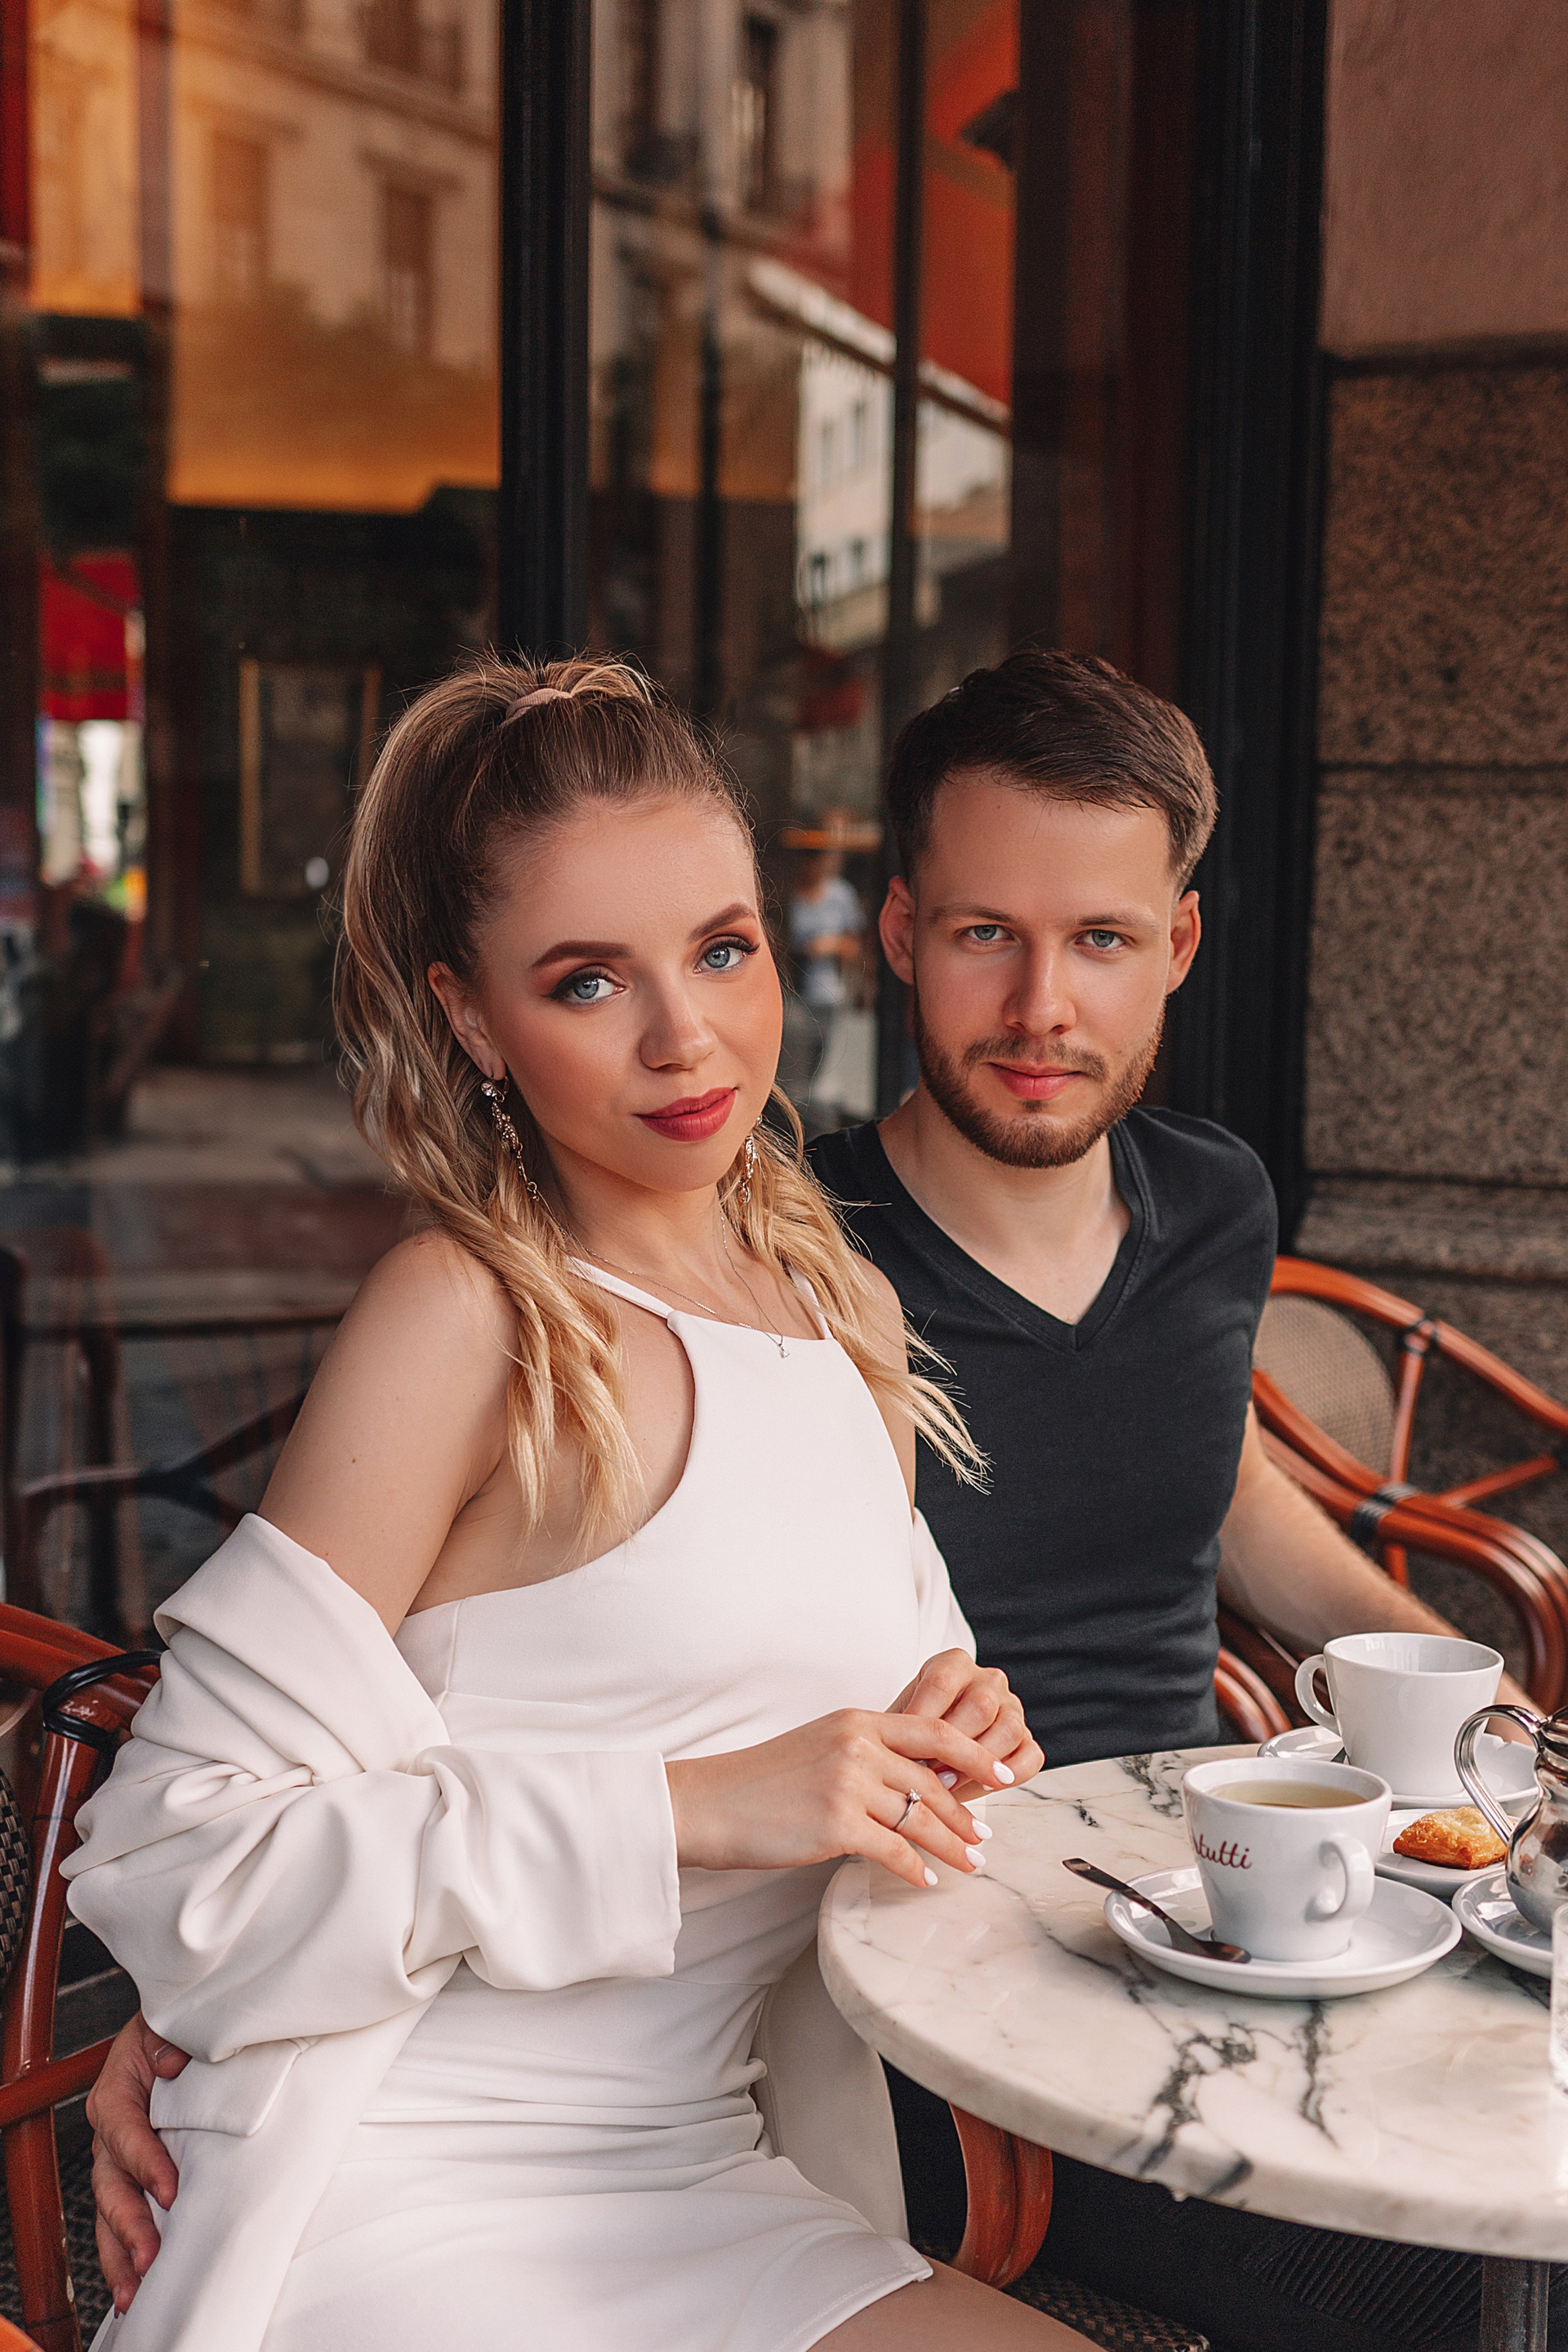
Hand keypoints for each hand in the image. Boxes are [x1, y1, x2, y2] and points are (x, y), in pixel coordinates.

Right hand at [87, 2012, 188, 2313]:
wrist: (181, 2030)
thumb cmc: (176, 2029)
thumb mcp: (171, 2022)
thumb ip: (169, 2039)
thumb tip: (171, 2062)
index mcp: (115, 2094)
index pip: (126, 2133)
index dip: (146, 2163)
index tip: (170, 2190)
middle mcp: (110, 2133)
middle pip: (111, 2184)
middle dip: (129, 2224)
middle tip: (150, 2255)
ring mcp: (118, 2160)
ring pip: (110, 2212)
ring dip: (122, 2252)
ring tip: (135, 2289)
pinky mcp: (134, 2178)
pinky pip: (123, 2219)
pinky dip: (127, 2254)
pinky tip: (138, 2286)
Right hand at [667, 1709, 1012, 1890]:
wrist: (711, 1802)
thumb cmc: (762, 1780)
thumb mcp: (819, 1745)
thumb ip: (865, 1752)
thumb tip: (910, 1779)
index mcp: (857, 1720)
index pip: (934, 1730)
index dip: (974, 1754)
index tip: (1002, 1772)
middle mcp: (857, 1745)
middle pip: (933, 1781)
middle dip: (965, 1814)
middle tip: (985, 1836)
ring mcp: (847, 1783)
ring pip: (920, 1818)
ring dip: (951, 1846)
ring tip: (969, 1863)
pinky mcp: (835, 1823)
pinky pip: (893, 1850)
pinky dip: (914, 1868)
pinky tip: (923, 1881)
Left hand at [893, 1649, 1042, 1796]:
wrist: (933, 1748)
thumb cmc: (916, 1732)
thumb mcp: (904, 1722)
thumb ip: (906, 1731)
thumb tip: (908, 1757)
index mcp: (954, 1664)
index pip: (941, 1683)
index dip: (923, 1718)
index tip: (906, 1747)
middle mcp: (989, 1681)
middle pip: (979, 1707)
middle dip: (951, 1745)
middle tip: (927, 1772)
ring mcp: (1012, 1708)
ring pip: (1008, 1730)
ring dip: (979, 1762)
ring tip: (950, 1783)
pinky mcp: (1028, 1739)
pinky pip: (1031, 1756)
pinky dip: (1009, 1775)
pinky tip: (984, 1785)